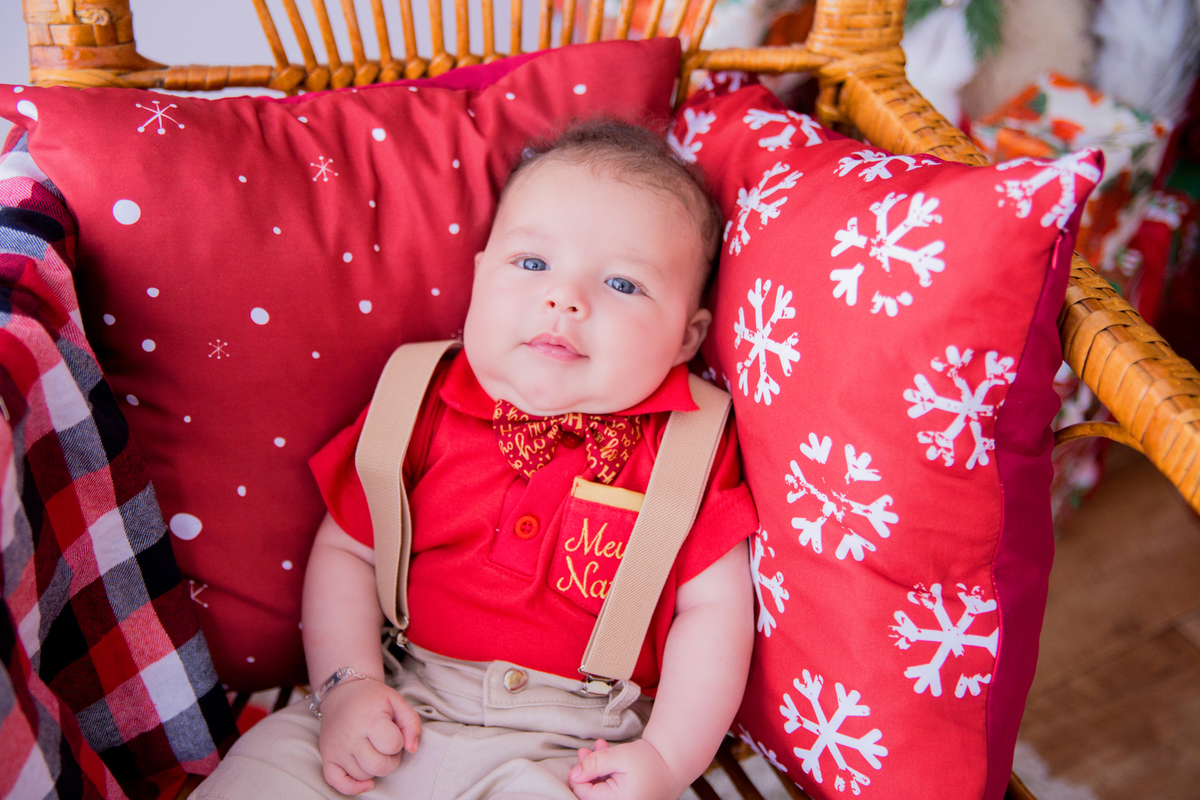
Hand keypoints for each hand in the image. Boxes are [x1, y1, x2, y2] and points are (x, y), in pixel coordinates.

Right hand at [316, 677, 420, 794]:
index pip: (393, 745)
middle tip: (386, 746)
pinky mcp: (327, 757)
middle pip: (379, 766)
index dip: (399, 742)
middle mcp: (350, 737)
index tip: (394, 733)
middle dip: (390, 760)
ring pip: (363, 775)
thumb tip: (412, 749)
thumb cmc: (372, 698)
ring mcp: (337, 749)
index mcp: (369, 720)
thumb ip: (412, 723)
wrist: (343, 692)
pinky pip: (338, 783)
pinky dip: (353, 787)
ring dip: (374, 768)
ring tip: (373, 749)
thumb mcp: (397, 702)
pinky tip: (366, 781)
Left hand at [568, 739, 683, 799]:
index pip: (584, 793)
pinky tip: (608, 761)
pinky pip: (609, 793)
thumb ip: (595, 763)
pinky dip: (606, 777)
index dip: (580, 773)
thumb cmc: (649, 760)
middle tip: (587, 750)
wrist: (673, 766)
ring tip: (601, 749)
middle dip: (588, 770)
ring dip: (596, 771)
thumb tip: (574, 775)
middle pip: (591, 793)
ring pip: (599, 792)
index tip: (583, 753)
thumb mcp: (620, 756)